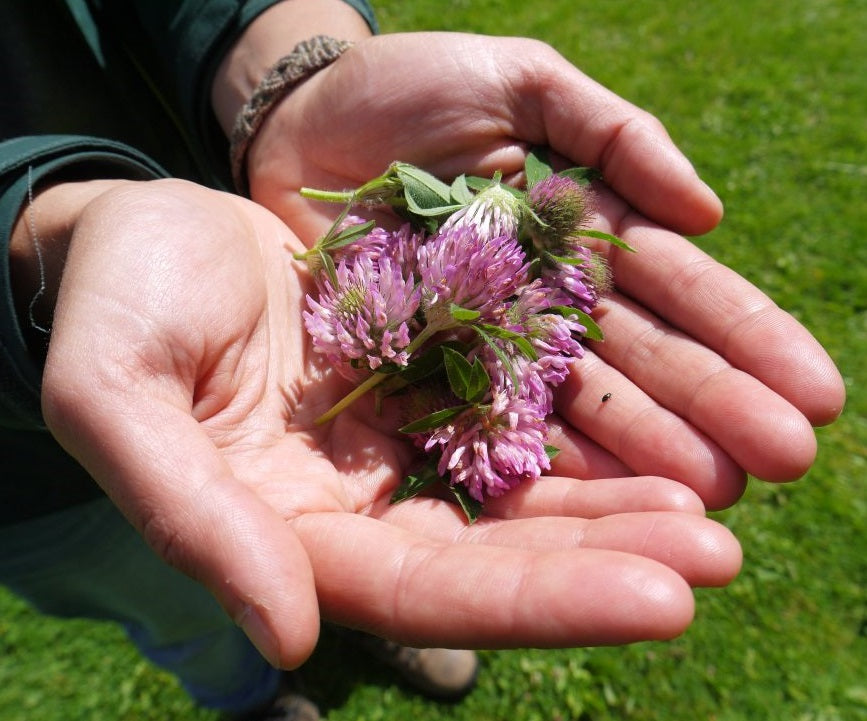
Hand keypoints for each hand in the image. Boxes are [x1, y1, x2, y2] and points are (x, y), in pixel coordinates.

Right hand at [41, 178, 741, 667]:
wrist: (136, 235)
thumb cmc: (113, 306)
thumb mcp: (119, 398)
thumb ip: (190, 517)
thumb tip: (286, 635)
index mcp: (285, 532)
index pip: (423, 589)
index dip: (537, 600)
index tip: (663, 601)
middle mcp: (354, 504)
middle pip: (494, 552)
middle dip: (606, 559)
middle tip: (719, 555)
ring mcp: (391, 440)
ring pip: (518, 490)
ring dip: (617, 501)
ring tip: (715, 504)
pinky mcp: (417, 376)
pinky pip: (511, 411)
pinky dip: (581, 425)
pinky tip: (654, 425)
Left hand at [241, 32, 844, 508]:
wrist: (297, 120)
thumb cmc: (406, 90)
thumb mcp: (520, 82)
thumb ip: (612, 135)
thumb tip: (707, 214)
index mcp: (579, 233)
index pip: (675, 290)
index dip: (742, 339)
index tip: (812, 392)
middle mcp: (543, 300)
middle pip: (637, 360)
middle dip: (710, 410)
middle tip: (780, 464)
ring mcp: (485, 343)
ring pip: (576, 404)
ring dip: (644, 452)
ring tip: (711, 497)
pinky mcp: (418, 372)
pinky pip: (487, 420)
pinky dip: (543, 460)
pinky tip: (599, 499)